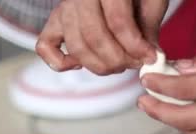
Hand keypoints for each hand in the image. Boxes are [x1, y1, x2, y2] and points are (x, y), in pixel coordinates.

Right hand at [35, 0, 168, 74]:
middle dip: (117, 59)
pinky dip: (61, 63)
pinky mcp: (54, 22)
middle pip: (94, 37)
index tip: (150, 58)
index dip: (135, 46)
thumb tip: (149, 58)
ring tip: (118, 65)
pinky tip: (82, 63)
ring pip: (75, 47)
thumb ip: (149, 26)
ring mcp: (63, 9)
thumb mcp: (151, 0)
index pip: (117, 21)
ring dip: (99, 66)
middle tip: (134, 64)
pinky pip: (45, 47)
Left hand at [137, 34, 195, 133]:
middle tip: (143, 101)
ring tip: (158, 107)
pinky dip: (191, 127)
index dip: (160, 86)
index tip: (146, 79)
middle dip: (157, 111)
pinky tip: (183, 114)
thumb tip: (179, 70)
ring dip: (171, 122)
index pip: (186, 89)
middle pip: (184, 120)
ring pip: (194, 133)